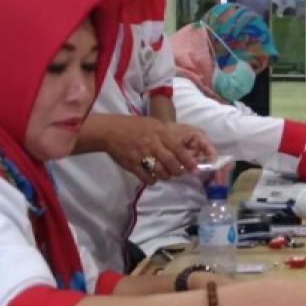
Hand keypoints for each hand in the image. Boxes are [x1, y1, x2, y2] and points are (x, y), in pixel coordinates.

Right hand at [101, 116, 215, 181]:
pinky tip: (152, 178)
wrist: (110, 131)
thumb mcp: (153, 124)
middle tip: (179, 172)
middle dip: (178, 171)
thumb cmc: (134, 126)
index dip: (188, 160)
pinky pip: (146, 177)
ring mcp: (142, 155)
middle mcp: (152, 144)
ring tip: (166, 174)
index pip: (178, 149)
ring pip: (160, 172)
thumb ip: (166, 135)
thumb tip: (182, 145)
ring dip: (166, 176)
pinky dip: (152, 180)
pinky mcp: (132, 165)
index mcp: (159, 133)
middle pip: (171, 163)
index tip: (195, 168)